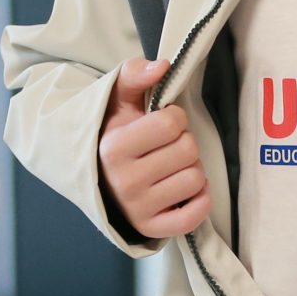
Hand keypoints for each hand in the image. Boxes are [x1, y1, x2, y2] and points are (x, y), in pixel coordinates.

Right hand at [97, 57, 210, 238]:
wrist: (97, 178)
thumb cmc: (114, 134)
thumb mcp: (117, 100)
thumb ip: (135, 75)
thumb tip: (162, 66)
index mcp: (114, 148)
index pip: (170, 123)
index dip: (174, 118)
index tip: (161, 124)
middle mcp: (124, 182)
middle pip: (188, 150)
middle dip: (183, 143)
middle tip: (166, 147)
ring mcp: (138, 209)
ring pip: (195, 179)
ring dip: (191, 169)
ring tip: (172, 167)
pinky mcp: (151, 229)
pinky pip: (194, 216)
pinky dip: (199, 200)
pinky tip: (186, 189)